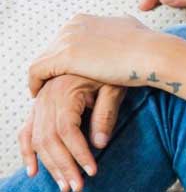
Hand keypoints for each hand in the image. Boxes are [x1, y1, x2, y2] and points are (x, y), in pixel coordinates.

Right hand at [19, 75, 124, 191]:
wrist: (108, 51)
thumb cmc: (116, 68)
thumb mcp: (115, 87)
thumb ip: (106, 114)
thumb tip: (99, 145)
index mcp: (64, 90)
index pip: (67, 131)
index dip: (78, 153)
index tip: (92, 171)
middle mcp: (47, 97)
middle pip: (49, 138)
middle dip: (64, 165)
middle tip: (77, 187)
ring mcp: (40, 102)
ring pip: (37, 139)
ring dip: (50, 164)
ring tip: (65, 184)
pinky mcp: (40, 106)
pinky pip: (26, 131)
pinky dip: (28, 151)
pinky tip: (34, 170)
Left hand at [28, 14, 161, 97]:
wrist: (152, 53)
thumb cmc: (147, 45)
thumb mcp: (129, 29)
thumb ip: (118, 29)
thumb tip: (123, 28)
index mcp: (85, 19)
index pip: (63, 41)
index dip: (63, 59)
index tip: (65, 74)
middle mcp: (73, 25)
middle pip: (51, 50)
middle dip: (52, 69)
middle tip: (53, 87)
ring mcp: (68, 38)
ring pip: (43, 61)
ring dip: (43, 78)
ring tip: (44, 94)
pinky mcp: (65, 56)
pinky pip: (37, 71)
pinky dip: (35, 84)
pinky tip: (39, 95)